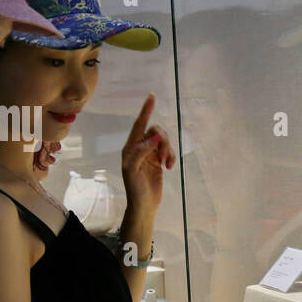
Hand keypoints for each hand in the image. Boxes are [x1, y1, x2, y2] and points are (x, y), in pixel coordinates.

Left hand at [121, 93, 175, 212]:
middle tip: (163, 158)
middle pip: (156, 132)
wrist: (144, 205)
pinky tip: (170, 168)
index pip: (139, 125)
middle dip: (163, 142)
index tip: (152, 96)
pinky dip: (172, 157)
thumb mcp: (133, 170)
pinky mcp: (158, 161)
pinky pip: (168, 151)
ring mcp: (150, 154)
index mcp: (130, 148)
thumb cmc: (135, 189)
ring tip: (167, 165)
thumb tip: (154, 138)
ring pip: (164, 141)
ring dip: (168, 150)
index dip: (146, 111)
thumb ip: (141, 152)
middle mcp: (139, 148)